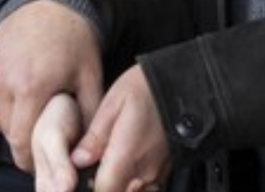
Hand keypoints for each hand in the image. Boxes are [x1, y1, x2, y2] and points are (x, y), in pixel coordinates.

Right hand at [0, 0, 102, 172]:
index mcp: (32, 87)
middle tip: (37, 135)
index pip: (21, 139)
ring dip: (8, 122)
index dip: (29, 157)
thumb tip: (86, 145)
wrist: (55, 3)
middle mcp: (6, 80)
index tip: (37, 160)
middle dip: (21, 139)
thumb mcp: (90, 77)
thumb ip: (88, 114)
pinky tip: (14, 98)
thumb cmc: (74, 39)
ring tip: (28, 113)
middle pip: (6, 131)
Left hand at [75, 66, 170, 191]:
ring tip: (111, 165)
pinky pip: (148, 187)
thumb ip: (96, 136)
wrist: (186, 83)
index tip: (81, 174)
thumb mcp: (115, 102)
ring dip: (120, 185)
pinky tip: (128, 165)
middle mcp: (145, 170)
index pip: (102, 191)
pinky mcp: (167, 169)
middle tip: (97, 165)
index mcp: (127, 155)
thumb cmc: (150, 87)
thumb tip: (78, 160)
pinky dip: (135, 182)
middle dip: (104, 184)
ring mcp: (158, 172)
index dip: (88, 185)